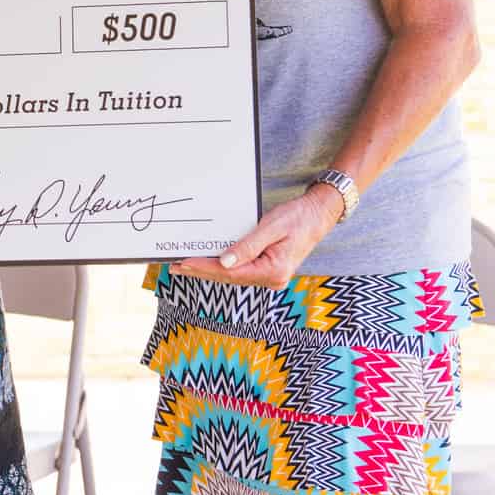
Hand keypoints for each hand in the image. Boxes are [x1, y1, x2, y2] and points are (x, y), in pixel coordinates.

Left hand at [172, 186, 340, 288]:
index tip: (185, 262)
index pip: (230, 273)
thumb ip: (248, 246)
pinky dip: (222, 268)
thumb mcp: (271, 227)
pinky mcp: (268, 270)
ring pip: (233, 276)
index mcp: (274, 272)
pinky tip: (208, 264)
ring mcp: (271, 277)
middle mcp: (272, 279)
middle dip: (201, 271)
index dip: (205, 268)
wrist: (318, 215)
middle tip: (176, 267)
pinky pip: (240, 271)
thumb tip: (224, 262)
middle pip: (229, 278)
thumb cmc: (298, 218)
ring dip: (209, 271)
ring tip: (186, 266)